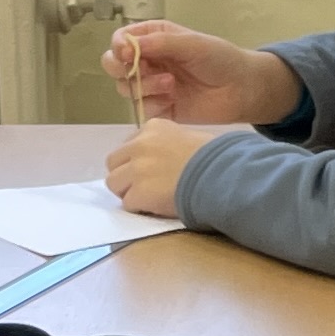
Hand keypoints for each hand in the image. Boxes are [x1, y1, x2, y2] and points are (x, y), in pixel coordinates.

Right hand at [104, 21, 300, 127]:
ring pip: (125, 88)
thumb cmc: (220, 59)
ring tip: (171, 86)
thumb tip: (127, 46)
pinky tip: (172, 101)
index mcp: (154, 38)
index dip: (119, 48)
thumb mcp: (191, 43)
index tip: (129, 55)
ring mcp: (152, 86)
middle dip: (124, 70)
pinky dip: (152, 105)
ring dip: (144, 87)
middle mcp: (148, 61)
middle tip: (143, 72)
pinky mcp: (159, 109)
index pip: (120, 40)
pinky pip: (141, 109)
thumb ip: (160, 43)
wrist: (241, 90)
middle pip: (113, 65)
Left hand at [105, 117, 224, 213]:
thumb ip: (166, 144)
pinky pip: (127, 204)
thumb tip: (158, 160)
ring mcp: (137, 168)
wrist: (221, 175)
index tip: (149, 171)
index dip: (135, 161)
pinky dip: (139, 208)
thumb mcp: (187, 137)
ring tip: (149, 198)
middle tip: (143, 187)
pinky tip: (156, 207)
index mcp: (152, 127)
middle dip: (125, 176)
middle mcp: (140, 144)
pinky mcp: (139, 192)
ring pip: (114, 183)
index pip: (128, 145)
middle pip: (113, 163)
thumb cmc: (214, 158)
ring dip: (128, 193)